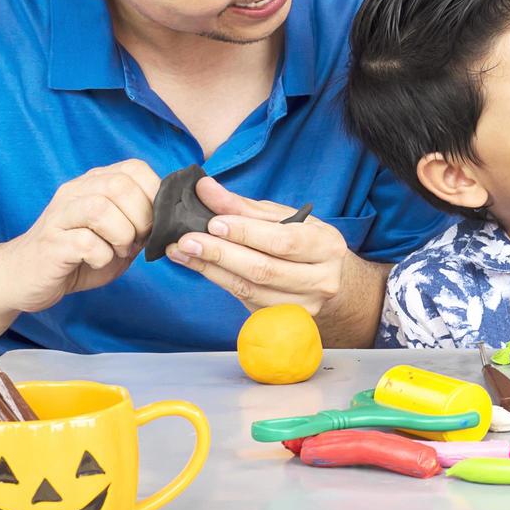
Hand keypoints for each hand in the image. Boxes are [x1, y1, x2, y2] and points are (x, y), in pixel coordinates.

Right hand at [0, 160, 159, 313]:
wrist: (23, 278)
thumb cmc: (78, 256)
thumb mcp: (119, 236)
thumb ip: (142, 223)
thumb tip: (171, 219)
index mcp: (94, 184)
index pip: (135, 168)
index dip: (154, 195)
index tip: (153, 222)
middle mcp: (75, 192)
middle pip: (120, 185)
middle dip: (141, 218)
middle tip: (136, 241)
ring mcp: (59, 215)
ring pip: (101, 208)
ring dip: (122, 236)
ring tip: (117, 251)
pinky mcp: (50, 242)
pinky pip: (86, 243)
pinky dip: (102, 257)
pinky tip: (97, 261)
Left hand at [166, 177, 347, 314]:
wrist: (325, 280)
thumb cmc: (303, 242)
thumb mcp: (283, 217)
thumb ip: (243, 206)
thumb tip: (205, 188)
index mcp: (327, 247)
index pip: (284, 241)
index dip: (247, 233)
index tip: (214, 223)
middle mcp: (321, 280)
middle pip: (264, 270)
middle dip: (221, 254)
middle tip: (187, 240)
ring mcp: (303, 306)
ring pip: (249, 289)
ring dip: (211, 269)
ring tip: (182, 252)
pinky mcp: (282, 320)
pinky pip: (244, 300)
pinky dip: (218, 281)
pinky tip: (199, 266)